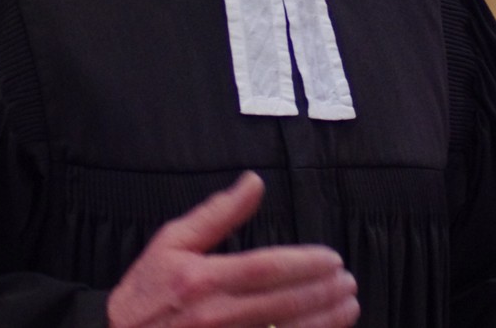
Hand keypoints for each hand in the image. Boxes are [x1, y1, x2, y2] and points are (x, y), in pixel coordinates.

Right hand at [106, 171, 359, 327]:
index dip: (304, 264)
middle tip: (349, 282)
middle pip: (281, 303)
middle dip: (322, 292)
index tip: (332, 259)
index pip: (265, 269)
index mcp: (202, 280)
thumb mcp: (173, 242)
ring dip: (321, 323)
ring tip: (348, 308)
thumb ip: (218, 213)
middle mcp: (215, 315)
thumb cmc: (147, 291)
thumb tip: (254, 182)